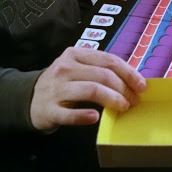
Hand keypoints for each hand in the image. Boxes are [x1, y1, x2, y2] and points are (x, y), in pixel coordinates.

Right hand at [30, 47, 146, 130]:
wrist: (29, 98)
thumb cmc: (63, 82)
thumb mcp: (79, 68)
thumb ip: (101, 69)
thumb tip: (133, 79)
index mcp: (76, 54)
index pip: (108, 60)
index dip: (128, 72)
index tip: (142, 85)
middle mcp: (65, 68)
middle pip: (103, 75)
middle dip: (124, 88)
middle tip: (135, 100)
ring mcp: (56, 89)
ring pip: (91, 90)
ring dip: (112, 99)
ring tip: (123, 107)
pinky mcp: (49, 110)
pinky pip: (69, 114)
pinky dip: (84, 116)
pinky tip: (96, 118)